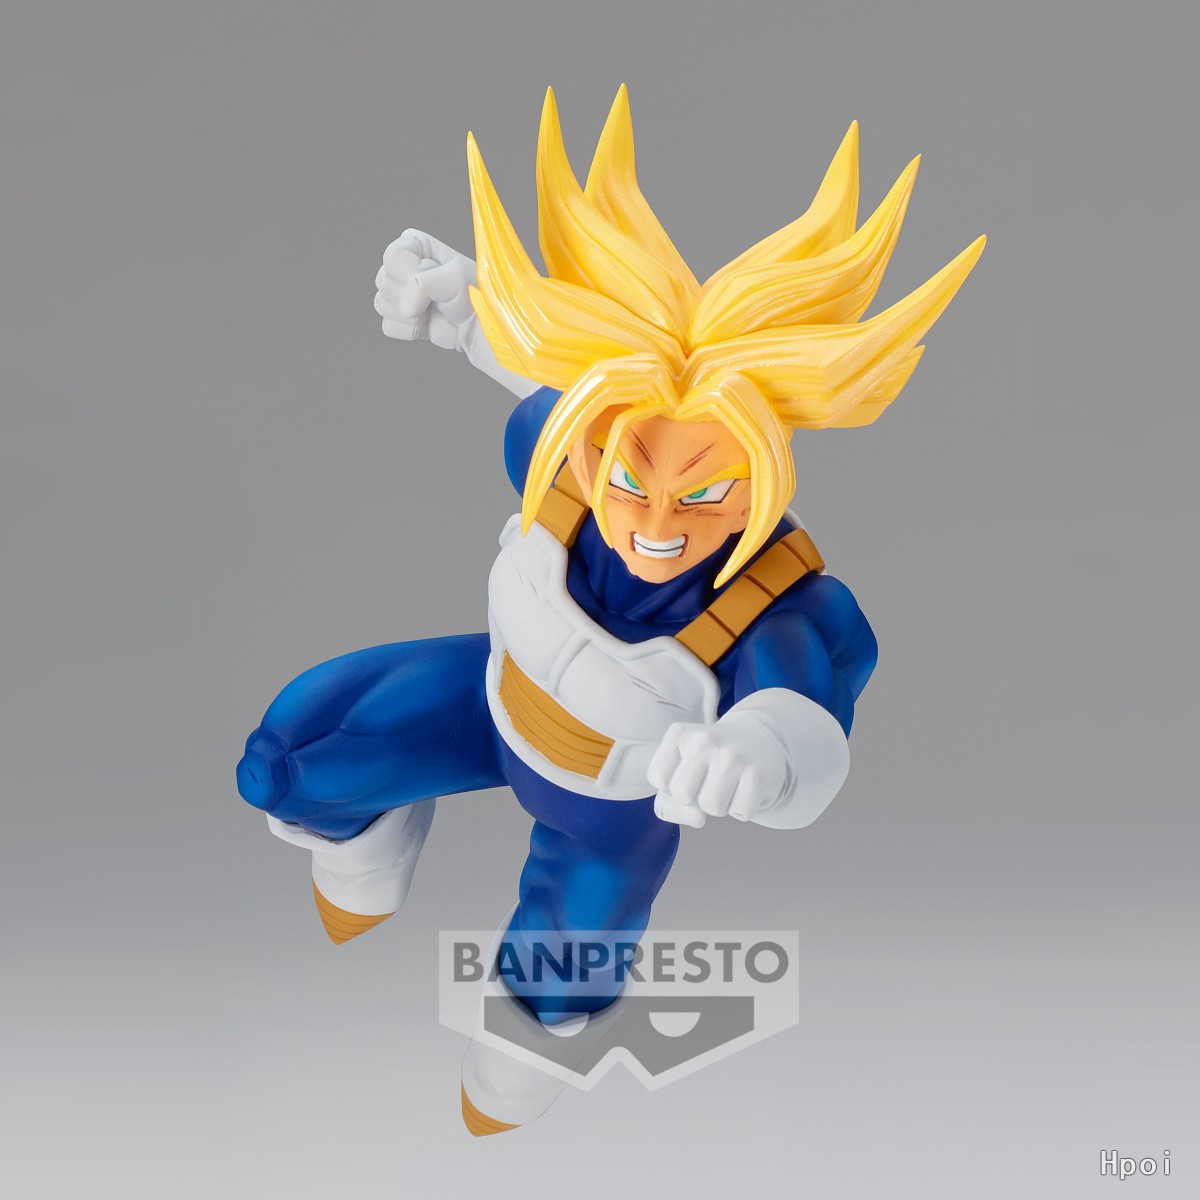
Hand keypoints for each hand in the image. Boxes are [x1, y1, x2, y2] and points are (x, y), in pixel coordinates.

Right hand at [374, 228, 477, 349]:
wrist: (478, 325)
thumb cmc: (473, 294)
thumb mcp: (455, 277)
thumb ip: (422, 283)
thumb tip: (405, 308)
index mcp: (414, 244)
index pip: (392, 256)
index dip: (410, 273)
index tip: (433, 279)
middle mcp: (402, 266)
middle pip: (383, 280)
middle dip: (412, 296)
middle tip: (437, 297)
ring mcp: (398, 292)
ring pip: (382, 304)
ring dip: (412, 315)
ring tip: (434, 310)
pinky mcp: (398, 318)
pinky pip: (389, 326)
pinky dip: (411, 330)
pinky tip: (428, 324)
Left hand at [647, 720, 785, 828]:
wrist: (758, 741)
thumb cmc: (710, 762)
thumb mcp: (679, 770)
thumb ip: (667, 802)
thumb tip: (698, 818)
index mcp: (679, 734)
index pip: (657, 778)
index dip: (670, 785)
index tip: (685, 772)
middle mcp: (704, 739)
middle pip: (682, 794)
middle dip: (693, 798)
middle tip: (707, 781)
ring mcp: (732, 755)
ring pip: (711, 807)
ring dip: (718, 806)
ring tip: (726, 785)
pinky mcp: (757, 773)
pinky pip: (740, 812)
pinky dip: (741, 808)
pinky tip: (743, 787)